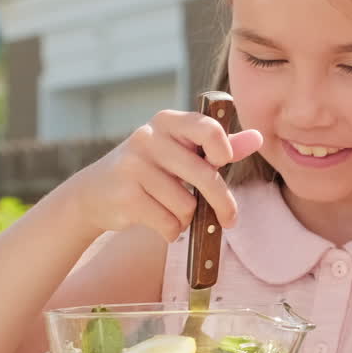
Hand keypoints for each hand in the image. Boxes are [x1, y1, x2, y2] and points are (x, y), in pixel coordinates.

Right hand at [66, 109, 262, 241]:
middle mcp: (148, 138)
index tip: (223, 164)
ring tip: (171, 211)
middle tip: (230, 219)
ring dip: (186, 218)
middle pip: (205, 176)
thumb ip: (219, 146)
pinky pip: (168, 223)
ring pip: (187, 205)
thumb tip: (257, 138)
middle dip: (222, 204)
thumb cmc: (149, 171)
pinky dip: (171, 231)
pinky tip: (158, 222)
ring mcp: (134, 166)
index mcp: (167, 121)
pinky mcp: (125, 195)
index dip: (223, 149)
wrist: (94, 194)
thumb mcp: (181, 152)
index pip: (207, 128)